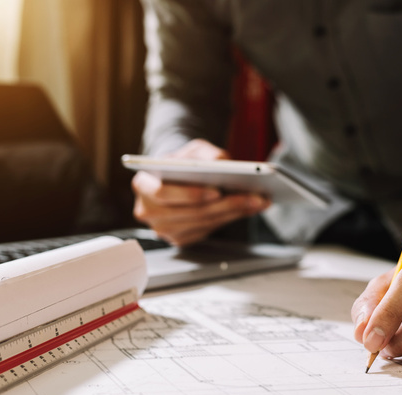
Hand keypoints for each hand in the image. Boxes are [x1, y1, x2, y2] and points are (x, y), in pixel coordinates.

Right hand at [132, 139, 269, 245]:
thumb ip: (206, 153)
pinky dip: (230, 218)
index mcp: (143, 185)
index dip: (190, 194)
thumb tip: (223, 163)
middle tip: (254, 196)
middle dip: (225, 204)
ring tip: (259, 201)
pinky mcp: (179, 238)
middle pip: (190, 212)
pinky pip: (208, 230)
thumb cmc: (182, 161)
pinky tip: (249, 208)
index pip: (164, 193)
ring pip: (203, 223)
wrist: (176, 174)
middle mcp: (148, 211)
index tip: (217, 191)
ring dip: (234, 212)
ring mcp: (163, 229)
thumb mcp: (193, 149)